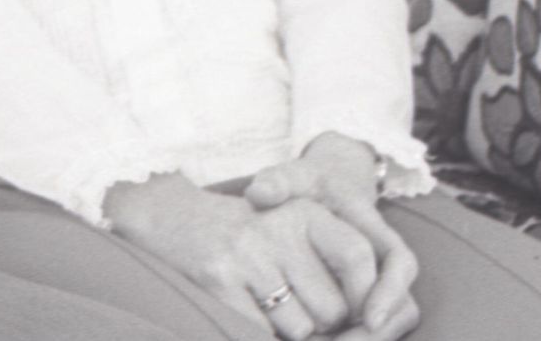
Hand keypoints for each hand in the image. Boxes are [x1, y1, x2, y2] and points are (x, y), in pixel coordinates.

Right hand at [106, 174, 415, 339]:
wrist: (167, 215)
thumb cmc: (241, 235)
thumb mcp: (288, 229)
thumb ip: (329, 264)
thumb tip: (372, 319)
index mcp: (303, 211)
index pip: (359, 255)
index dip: (369, 295)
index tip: (366, 318)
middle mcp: (279, 228)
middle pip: (333, 308)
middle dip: (322, 325)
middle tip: (296, 309)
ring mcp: (247, 254)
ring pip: (300, 328)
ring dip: (287, 332)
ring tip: (264, 305)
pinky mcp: (219, 278)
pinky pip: (260, 332)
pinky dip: (258, 332)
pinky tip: (244, 311)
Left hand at [245, 135, 418, 334]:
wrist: (324, 185)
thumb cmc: (309, 183)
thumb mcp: (295, 177)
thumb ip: (278, 181)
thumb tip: (260, 194)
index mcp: (373, 226)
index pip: (399, 262)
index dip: (389, 291)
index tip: (369, 318)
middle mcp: (384, 256)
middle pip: (402, 303)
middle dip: (379, 332)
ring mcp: (380, 278)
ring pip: (394, 319)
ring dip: (369, 340)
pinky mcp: (368, 294)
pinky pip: (375, 324)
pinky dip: (357, 337)